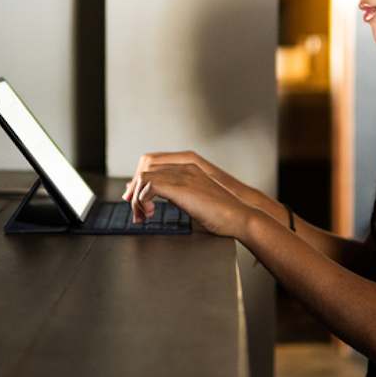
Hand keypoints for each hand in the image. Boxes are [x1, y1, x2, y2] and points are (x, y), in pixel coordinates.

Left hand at [122, 151, 237, 218]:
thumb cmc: (221, 212)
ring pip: (144, 175)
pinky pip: (150, 185)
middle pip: (145, 164)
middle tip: (135, 209)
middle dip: (134, 187)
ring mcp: (183, 174)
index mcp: (189, 165)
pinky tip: (151, 213)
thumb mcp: (195, 197)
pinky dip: (144, 200)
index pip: (152, 160)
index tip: (135, 197)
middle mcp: (185, 165)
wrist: (240, 216)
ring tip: (143, 215)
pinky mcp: (181, 187)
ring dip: (137, 197)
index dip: (139, 178)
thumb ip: (175, 192)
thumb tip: (151, 198)